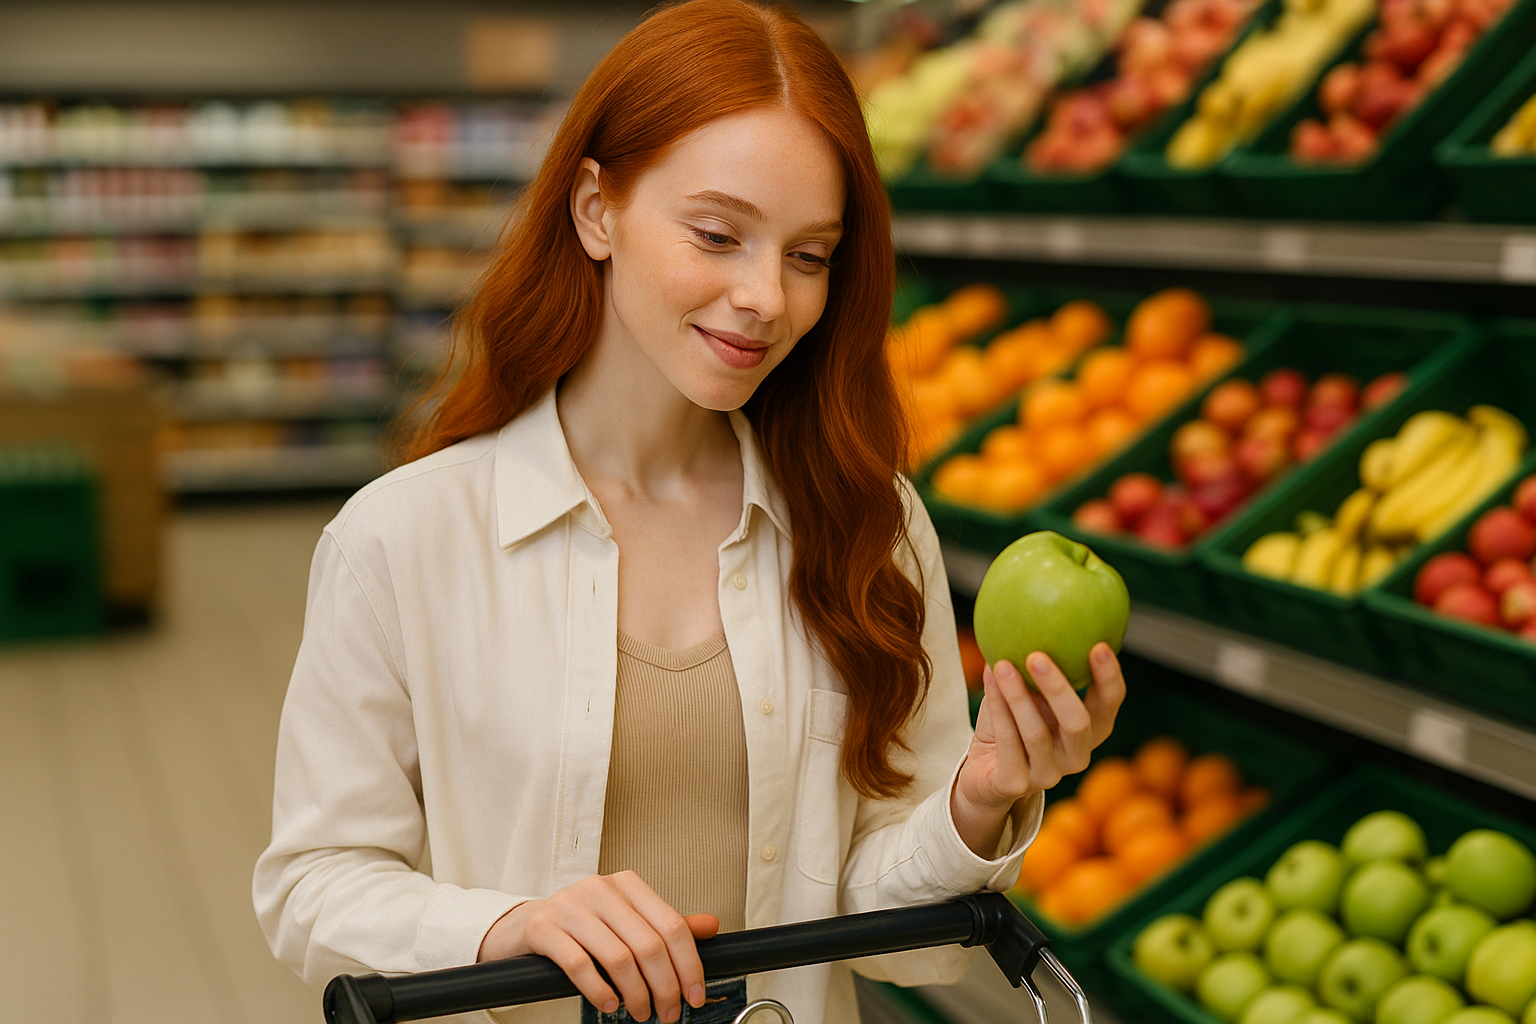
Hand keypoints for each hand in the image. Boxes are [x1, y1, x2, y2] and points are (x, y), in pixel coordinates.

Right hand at [477, 871, 719, 1021]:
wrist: (522, 927)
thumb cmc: (581, 928)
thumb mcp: (625, 921)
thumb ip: (664, 925)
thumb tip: (710, 926)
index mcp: (627, 884)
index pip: (672, 925)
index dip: (689, 965)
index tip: (694, 995)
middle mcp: (600, 888)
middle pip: (649, 944)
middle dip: (664, 987)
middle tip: (667, 1014)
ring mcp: (570, 905)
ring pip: (618, 957)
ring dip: (635, 994)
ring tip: (639, 1012)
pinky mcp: (543, 927)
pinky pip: (579, 965)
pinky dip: (599, 991)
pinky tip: (609, 1004)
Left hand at [951, 643, 1125, 856]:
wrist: (984, 773)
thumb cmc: (1012, 723)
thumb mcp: (1027, 691)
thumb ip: (1034, 664)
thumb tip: (1031, 608)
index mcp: (1090, 729)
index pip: (1110, 703)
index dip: (1109, 677)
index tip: (1098, 645)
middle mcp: (1076, 755)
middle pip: (1079, 723)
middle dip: (1059, 688)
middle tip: (1037, 656)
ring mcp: (1048, 774)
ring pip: (1037, 734)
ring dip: (1017, 696)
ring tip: (1001, 664)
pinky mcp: (1017, 785)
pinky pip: (1008, 744)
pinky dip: (997, 709)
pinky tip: (989, 680)